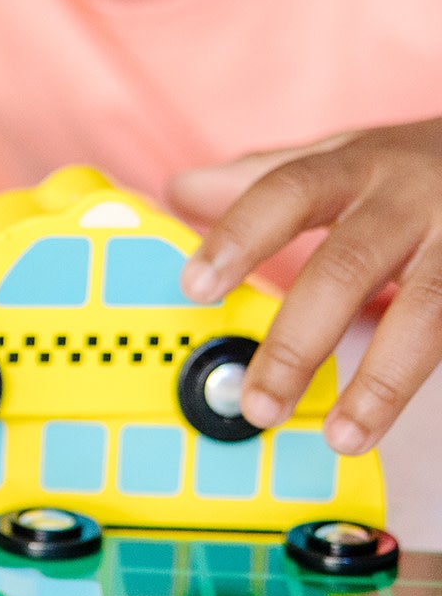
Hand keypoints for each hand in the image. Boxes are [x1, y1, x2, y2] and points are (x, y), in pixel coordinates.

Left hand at [170, 122, 441, 453]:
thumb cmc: (414, 169)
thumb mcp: (343, 159)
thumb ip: (265, 178)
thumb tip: (179, 191)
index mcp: (356, 168)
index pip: (286, 193)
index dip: (240, 237)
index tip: (195, 287)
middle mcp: (411, 201)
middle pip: (347, 268)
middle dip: (299, 341)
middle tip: (258, 403)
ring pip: (427, 314)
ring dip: (382, 381)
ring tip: (343, 436)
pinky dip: (435, 376)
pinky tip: (403, 418)